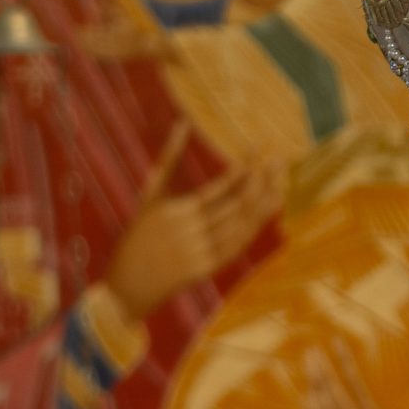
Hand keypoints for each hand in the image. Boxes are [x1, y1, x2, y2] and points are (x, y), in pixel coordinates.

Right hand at [106, 124, 281, 323]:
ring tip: (281, 186)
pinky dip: (252, 230)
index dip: (240, 171)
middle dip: (259, 183)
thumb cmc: (138, 235)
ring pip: (240, 227)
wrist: (127, 286)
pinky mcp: (207, 269)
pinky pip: (236, 247)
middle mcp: (190, 232)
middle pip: (234, 206)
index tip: (257, 151)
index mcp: (176, 212)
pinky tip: (266, 214)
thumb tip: (182, 122)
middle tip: (278, 162)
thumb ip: (168, 158)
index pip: (217, 189)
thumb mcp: (150, 195)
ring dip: (262, 207)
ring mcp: (200, 252)